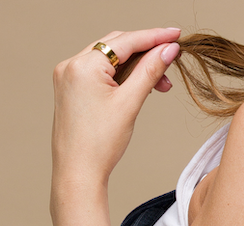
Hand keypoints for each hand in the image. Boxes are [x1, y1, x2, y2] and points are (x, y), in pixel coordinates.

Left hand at [51, 28, 180, 187]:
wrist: (79, 171)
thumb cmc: (100, 144)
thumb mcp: (130, 104)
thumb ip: (150, 72)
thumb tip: (168, 50)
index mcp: (83, 65)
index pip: (125, 41)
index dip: (154, 36)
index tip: (175, 35)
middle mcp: (71, 64)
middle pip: (116, 46)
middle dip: (146, 53)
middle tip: (172, 63)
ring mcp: (68, 75)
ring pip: (109, 59)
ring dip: (135, 66)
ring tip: (159, 85)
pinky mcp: (70, 87)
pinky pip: (99, 72)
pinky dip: (120, 75)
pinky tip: (136, 87)